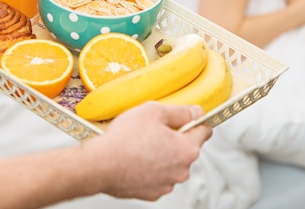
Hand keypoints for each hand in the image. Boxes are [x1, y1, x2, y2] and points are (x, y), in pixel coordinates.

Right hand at [85, 101, 211, 200]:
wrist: (100, 165)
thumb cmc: (125, 139)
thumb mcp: (154, 111)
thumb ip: (180, 111)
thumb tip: (195, 111)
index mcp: (187, 149)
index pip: (204, 131)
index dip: (196, 120)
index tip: (189, 117)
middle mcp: (182, 170)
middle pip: (186, 148)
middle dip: (174, 138)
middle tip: (154, 128)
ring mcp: (167, 184)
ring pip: (170, 163)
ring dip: (161, 154)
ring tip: (140, 144)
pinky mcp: (152, 193)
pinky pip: (157, 176)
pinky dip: (149, 168)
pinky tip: (135, 158)